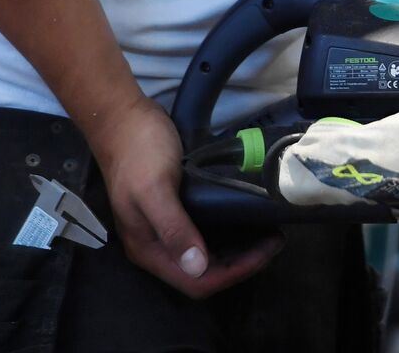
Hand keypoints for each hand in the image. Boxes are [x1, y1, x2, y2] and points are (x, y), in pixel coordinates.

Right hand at [86, 95, 283, 298]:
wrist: (123, 117)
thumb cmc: (139, 152)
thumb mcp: (156, 189)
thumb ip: (174, 228)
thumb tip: (196, 266)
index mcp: (148, 248)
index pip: (195, 281)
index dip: (232, 273)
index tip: (264, 252)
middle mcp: (157, 245)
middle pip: (203, 272)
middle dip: (241, 263)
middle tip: (274, 240)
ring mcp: (166, 228)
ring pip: (207, 254)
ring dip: (238, 250)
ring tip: (268, 232)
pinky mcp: (176, 210)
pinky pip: (206, 232)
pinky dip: (229, 232)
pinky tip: (246, 219)